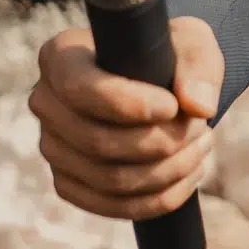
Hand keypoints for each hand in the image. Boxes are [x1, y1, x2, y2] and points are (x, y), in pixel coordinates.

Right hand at [30, 16, 222, 221]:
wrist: (163, 84)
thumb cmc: (171, 55)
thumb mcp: (192, 43)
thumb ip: (198, 67)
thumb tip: (199, 106)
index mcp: (61, 56)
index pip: (81, 88)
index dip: (128, 104)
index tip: (172, 107)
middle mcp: (46, 103)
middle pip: (98, 141)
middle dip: (160, 141)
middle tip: (201, 128)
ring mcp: (53, 147)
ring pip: (108, 178)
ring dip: (167, 170)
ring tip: (202, 146)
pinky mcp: (68, 182)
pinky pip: (109, 205)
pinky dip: (157, 199)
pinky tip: (190, 176)